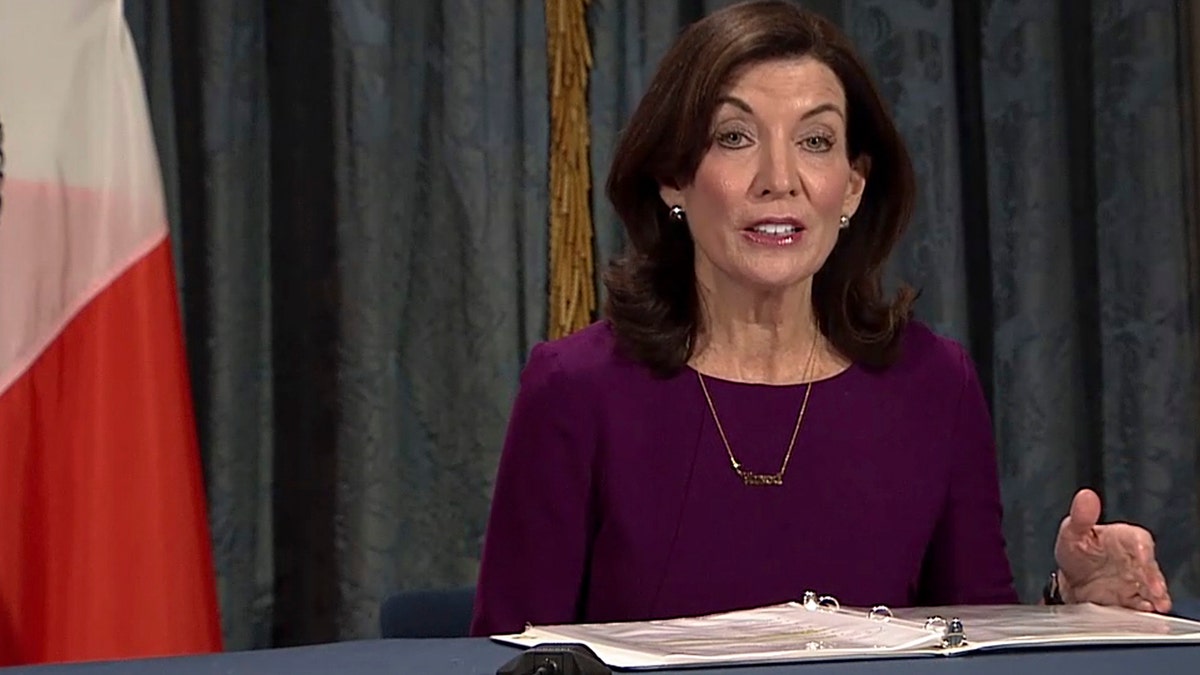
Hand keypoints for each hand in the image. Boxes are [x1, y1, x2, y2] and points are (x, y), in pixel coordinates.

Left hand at [1054, 488, 1171, 612]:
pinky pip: (1141, 604)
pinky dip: (1143, 608)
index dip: (1143, 549)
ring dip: (1156, 596)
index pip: (1139, 539)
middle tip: (1155, 590)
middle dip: (1154, 578)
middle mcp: (1134, 560)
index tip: (1143, 557)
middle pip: (1150, 567)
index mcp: (1123, 538)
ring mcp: (1135, 581)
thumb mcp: (1072, 531)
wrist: (1069, 581)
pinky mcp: (1131, 599)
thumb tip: (1085, 496)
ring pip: (1151, 588)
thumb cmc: (1076, 551)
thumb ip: (1081, 516)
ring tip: (1157, 604)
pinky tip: (1143, 611)